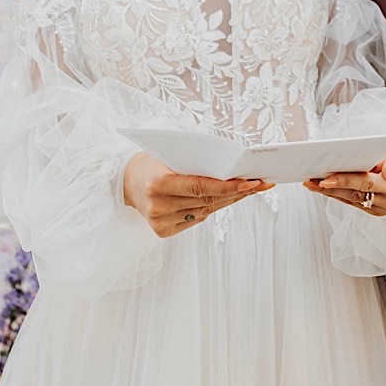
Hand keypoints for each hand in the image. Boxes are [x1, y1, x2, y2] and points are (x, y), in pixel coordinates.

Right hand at [121, 152, 270, 237]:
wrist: (125, 180)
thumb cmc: (151, 161)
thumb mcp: (168, 154)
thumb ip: (194, 163)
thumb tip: (231, 170)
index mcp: (157, 184)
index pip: (201, 187)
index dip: (228, 186)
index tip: (252, 182)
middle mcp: (158, 207)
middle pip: (207, 201)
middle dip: (237, 192)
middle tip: (261, 183)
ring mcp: (160, 222)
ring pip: (205, 211)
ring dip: (229, 200)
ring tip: (250, 189)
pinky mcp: (163, 232)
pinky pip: (197, 218)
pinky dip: (212, 207)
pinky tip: (228, 198)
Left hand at [301, 147, 385, 215]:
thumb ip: (381, 156)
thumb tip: (353, 159)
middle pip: (366, 187)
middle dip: (342, 183)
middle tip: (322, 179)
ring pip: (355, 197)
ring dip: (331, 191)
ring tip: (313, 183)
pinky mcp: (376, 212)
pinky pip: (352, 203)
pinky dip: (335, 195)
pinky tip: (320, 188)